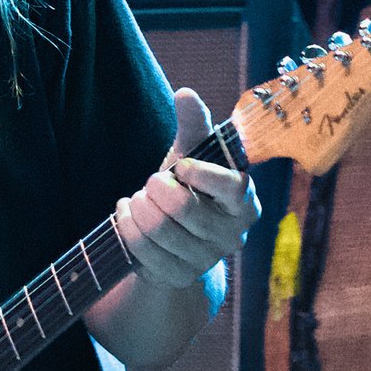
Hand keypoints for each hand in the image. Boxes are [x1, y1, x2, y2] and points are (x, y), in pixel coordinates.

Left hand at [112, 88, 259, 288]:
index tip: (180, 165)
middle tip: (151, 182)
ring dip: (138, 207)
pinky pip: (142, 251)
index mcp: (244, 201)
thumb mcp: (192, 154)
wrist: (174, 233)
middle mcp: (232, 235)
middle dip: (155, 187)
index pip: (232, 187)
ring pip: (159, 229)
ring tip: (139, 198)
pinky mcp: (179, 277)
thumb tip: (185, 93)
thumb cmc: (188, 185)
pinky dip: (127, 226)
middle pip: (182, 208)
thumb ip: (194, 124)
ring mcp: (206, 260)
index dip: (201, 173)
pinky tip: (126, 215)